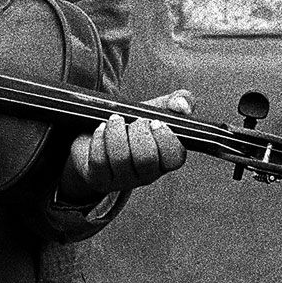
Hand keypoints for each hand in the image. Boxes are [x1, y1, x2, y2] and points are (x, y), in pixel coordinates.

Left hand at [59, 89, 192, 197]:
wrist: (99, 134)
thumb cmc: (134, 123)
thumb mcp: (157, 110)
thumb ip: (178, 102)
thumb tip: (182, 106)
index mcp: (165, 160)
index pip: (175, 158)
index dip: (166, 138)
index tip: (155, 121)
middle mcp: (146, 175)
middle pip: (146, 159)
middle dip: (139, 132)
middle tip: (134, 121)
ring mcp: (122, 180)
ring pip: (121, 159)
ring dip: (116, 132)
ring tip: (115, 119)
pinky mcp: (100, 179)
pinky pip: (99, 161)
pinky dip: (99, 139)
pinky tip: (101, 129)